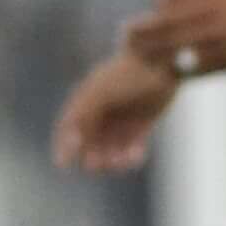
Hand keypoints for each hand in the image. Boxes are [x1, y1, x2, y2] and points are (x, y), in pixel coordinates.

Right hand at [52, 47, 181, 173]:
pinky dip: (132, 154)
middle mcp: (103, 110)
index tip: (64, 164)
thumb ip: (82, 114)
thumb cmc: (127, 75)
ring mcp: (123, 117)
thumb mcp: (100, 93)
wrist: (162, 61)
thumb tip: (68, 140)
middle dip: (92, 156)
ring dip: (113, 158)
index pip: (69, 127)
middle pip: (91, 142)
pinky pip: (132, 145)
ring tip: (122, 160)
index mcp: (87, 99)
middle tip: (98, 164)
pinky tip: (136, 156)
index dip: (64, 146)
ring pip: (112, 147)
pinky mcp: (142, 122)